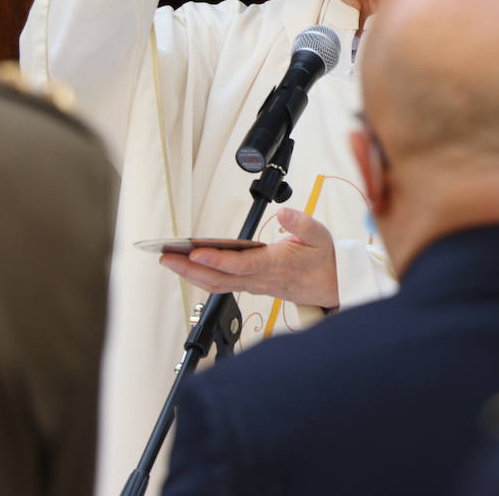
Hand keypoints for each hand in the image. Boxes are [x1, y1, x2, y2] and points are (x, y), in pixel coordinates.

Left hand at [159, 208, 339, 308]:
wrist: (333, 285)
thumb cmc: (324, 259)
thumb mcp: (320, 235)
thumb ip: (301, 223)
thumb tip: (284, 212)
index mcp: (276, 265)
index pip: (241, 265)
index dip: (216, 260)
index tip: (196, 252)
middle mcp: (261, 279)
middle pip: (220, 279)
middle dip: (190, 269)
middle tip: (166, 258)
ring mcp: (255, 285)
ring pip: (217, 284)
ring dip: (191, 274)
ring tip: (169, 260)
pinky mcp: (252, 286)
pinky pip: (222, 285)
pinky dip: (202, 276)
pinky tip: (187, 267)